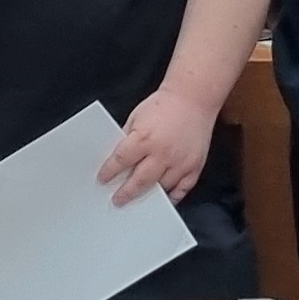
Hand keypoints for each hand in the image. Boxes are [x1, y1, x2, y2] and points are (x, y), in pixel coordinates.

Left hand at [99, 88, 214, 200]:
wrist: (193, 99)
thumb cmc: (163, 106)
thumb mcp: (136, 118)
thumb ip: (127, 139)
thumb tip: (118, 159)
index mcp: (144, 138)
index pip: (121, 161)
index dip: (109, 172)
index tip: (102, 180)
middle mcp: (162, 153)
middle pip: (140, 181)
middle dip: (126, 193)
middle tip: (117, 200)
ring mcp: (180, 162)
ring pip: (161, 187)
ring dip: (148, 196)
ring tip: (138, 200)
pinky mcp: (195, 165)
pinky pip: (183, 188)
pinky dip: (173, 196)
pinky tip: (163, 198)